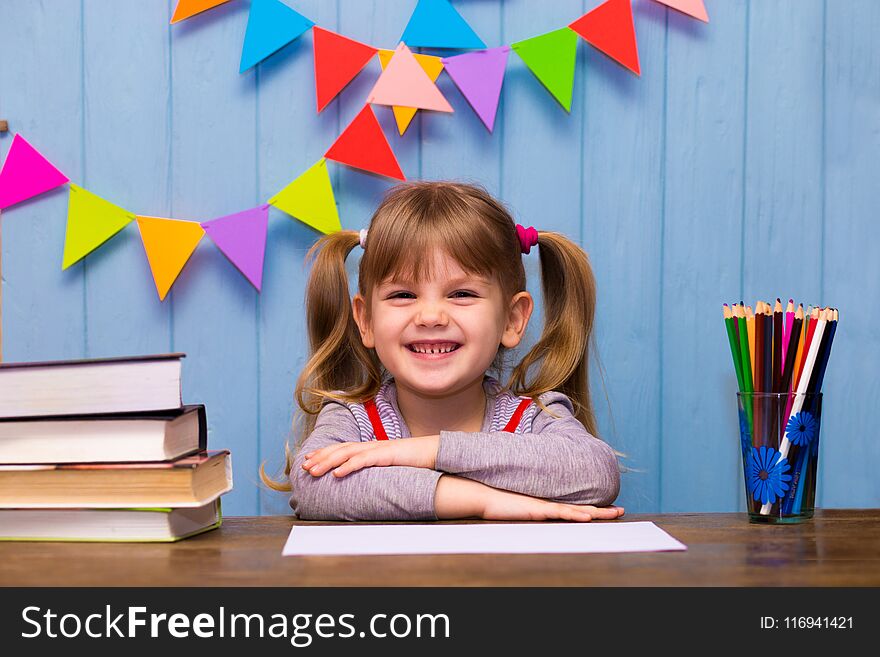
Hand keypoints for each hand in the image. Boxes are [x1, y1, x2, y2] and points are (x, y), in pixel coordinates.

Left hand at [302, 435, 439, 477]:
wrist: (432, 452)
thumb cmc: (411, 460)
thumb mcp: (388, 464)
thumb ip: (374, 467)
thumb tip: (361, 476)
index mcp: (370, 448)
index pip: (342, 448)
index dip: (324, 453)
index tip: (308, 460)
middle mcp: (370, 446)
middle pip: (339, 450)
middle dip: (320, 458)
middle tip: (303, 467)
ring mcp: (377, 449)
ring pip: (346, 454)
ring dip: (328, 462)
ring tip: (313, 471)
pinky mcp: (385, 455)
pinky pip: (364, 460)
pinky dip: (349, 466)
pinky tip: (337, 473)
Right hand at [482, 488, 624, 521]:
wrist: (484, 495)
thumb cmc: (498, 502)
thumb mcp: (518, 508)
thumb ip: (530, 508)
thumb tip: (537, 512)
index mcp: (547, 504)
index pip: (574, 507)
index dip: (593, 509)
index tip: (609, 509)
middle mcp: (549, 504)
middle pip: (581, 507)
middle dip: (603, 511)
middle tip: (622, 511)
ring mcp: (544, 506)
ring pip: (576, 510)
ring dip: (597, 512)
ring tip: (615, 513)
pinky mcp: (537, 509)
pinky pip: (560, 512)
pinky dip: (575, 514)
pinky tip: (587, 517)